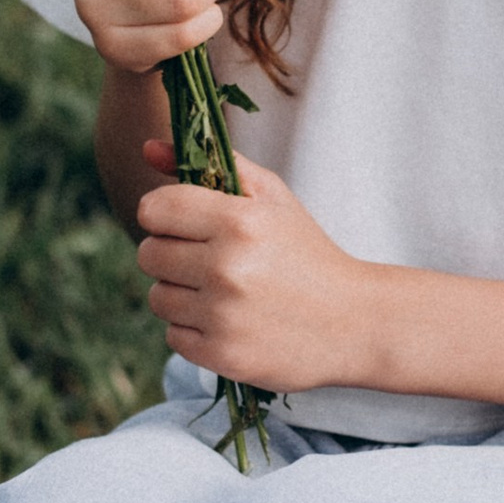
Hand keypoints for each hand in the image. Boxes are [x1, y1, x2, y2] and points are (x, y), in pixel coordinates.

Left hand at [134, 152, 375, 391]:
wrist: (355, 323)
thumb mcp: (272, 198)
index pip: (154, 210)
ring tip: (224, 294)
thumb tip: (148, 148)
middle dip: (173, 255)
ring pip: (158, 297)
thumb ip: (215, 166)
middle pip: (148, 254)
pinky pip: (173, 336)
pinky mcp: (222, 355)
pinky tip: (231, 323)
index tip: (189, 225)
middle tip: (211, 261)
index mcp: (239, 221)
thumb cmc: (308, 254)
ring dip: (182, 295)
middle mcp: (227, 267)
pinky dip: (196, 331)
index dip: (166, 216)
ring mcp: (223, 315)